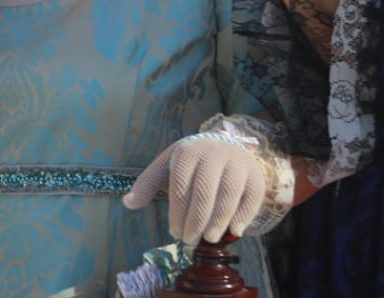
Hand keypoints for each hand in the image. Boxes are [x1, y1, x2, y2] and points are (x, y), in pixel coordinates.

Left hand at [123, 134, 266, 243]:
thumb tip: (128, 203)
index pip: (181, 186)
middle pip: (205, 192)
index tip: (175, 233)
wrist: (224, 143)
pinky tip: (235, 230)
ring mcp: (236, 163)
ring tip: (209, 238)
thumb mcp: (167, 165)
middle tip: (190, 241)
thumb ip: (148, 184)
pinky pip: (252, 196)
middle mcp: (213, 154)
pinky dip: (245, 214)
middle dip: (196, 221)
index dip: (178, 213)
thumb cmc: (192, 161)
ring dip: (219, 220)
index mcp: (188, 153)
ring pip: (229, 194)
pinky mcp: (255, 174)